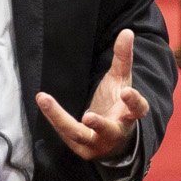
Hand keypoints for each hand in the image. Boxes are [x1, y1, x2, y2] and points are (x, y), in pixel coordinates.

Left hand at [38, 30, 150, 162]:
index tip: (127, 93)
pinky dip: (53, 118)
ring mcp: (98, 143)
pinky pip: (64, 133)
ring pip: (80, 134)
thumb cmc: (117, 106)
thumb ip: (123, 58)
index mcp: (129, 116)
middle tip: (89, 116)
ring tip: (46, 101)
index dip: (134, 102)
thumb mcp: (121, 81)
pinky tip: (43, 102)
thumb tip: (127, 31)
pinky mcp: (81, 148)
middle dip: (99, 124)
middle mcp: (115, 133)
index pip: (138, 110)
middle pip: (109, 131)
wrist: (114, 141)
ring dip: (62, 120)